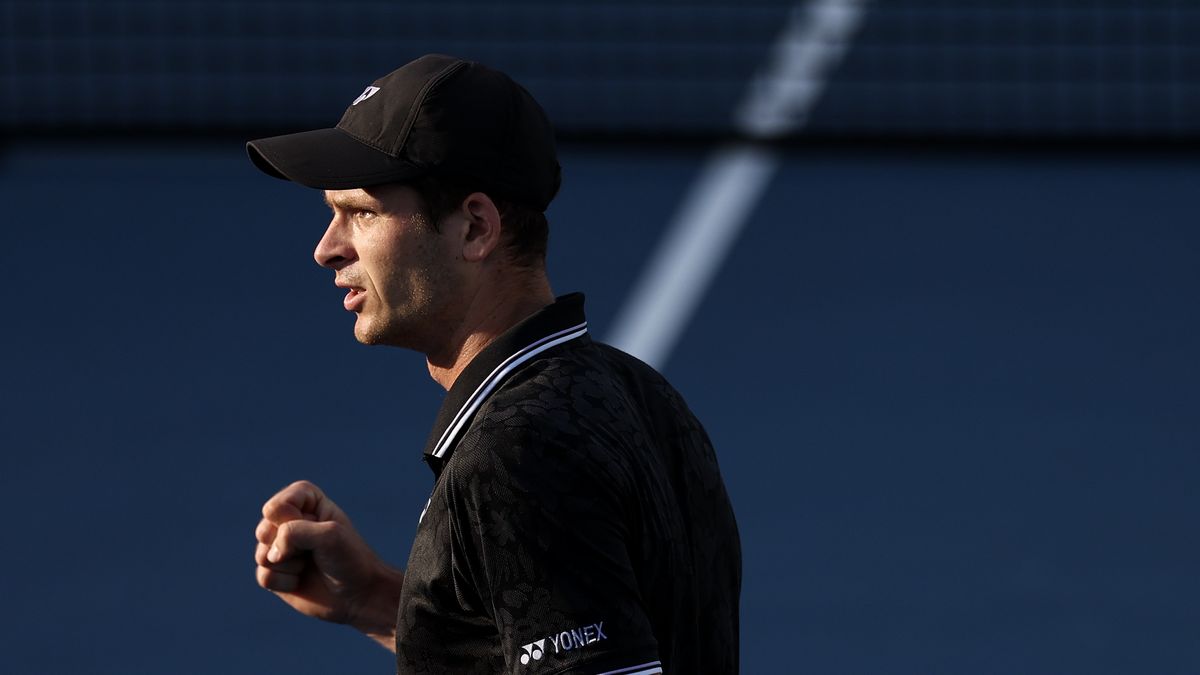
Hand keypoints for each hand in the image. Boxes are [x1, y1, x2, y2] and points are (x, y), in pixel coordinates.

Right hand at [254, 480, 403, 648]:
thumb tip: (269, 555)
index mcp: (305, 500)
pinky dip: (285, 582)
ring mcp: (279, 547)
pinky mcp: (275, 572)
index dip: (292, 522)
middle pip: (264, 530)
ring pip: (261, 554)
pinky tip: (301, 581)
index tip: (319, 528)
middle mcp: (289, 521)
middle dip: (290, 546)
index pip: (276, 506)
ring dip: (289, 566)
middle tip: (315, 551)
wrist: (358, 595)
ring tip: (310, 565)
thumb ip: (294, 532)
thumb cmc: (350, 559)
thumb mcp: (330, 535)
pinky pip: (263, 576)